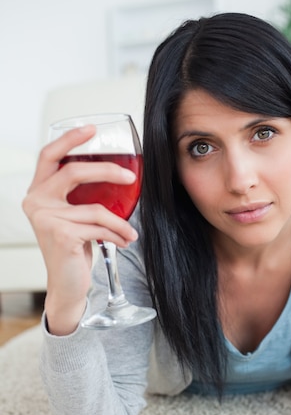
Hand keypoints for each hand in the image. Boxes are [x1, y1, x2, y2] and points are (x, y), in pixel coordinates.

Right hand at [22, 125, 137, 334]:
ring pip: (96, 208)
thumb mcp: (73, 217)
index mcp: (38, 193)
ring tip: (130, 232)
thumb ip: (80, 196)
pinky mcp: (62, 235)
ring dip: (120, 221)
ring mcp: (47, 219)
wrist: (67, 285)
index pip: (49, 156)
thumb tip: (114, 176)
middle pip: (74, 172)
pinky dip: (117, 234)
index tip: (91, 129)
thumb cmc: (73, 249)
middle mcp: (36, 202)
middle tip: (129, 177)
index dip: (69, 139)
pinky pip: (100, 227)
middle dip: (106, 171)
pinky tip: (124, 241)